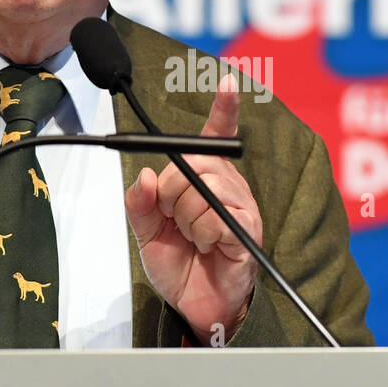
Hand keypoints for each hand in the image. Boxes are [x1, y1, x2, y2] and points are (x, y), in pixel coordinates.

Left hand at [124, 72, 261, 343]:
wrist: (194, 305)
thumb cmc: (180, 264)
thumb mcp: (147, 232)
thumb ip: (140, 203)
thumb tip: (144, 175)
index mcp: (206, 179)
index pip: (216, 137)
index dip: (223, 109)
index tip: (226, 82)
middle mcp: (227, 185)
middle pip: (194, 162)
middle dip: (171, 193)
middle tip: (174, 220)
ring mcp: (241, 205)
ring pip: (202, 188)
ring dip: (184, 217)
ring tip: (193, 237)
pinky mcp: (247, 229)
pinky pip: (214, 216)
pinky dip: (200, 234)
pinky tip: (207, 247)